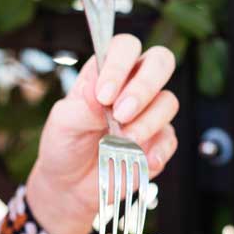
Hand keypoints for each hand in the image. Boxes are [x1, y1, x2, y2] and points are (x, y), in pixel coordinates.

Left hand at [27, 35, 177, 233]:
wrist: (69, 185)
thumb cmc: (65, 144)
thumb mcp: (62, 123)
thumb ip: (81, 106)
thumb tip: (97, 89)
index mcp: (106, 72)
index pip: (125, 47)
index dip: (119, 64)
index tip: (104, 95)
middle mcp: (133, 86)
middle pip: (160, 62)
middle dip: (144, 86)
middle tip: (121, 114)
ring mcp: (149, 114)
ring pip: (168, 101)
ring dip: (146, 123)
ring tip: (121, 141)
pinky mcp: (158, 142)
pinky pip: (170, 139)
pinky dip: (157, 150)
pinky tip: (140, 159)